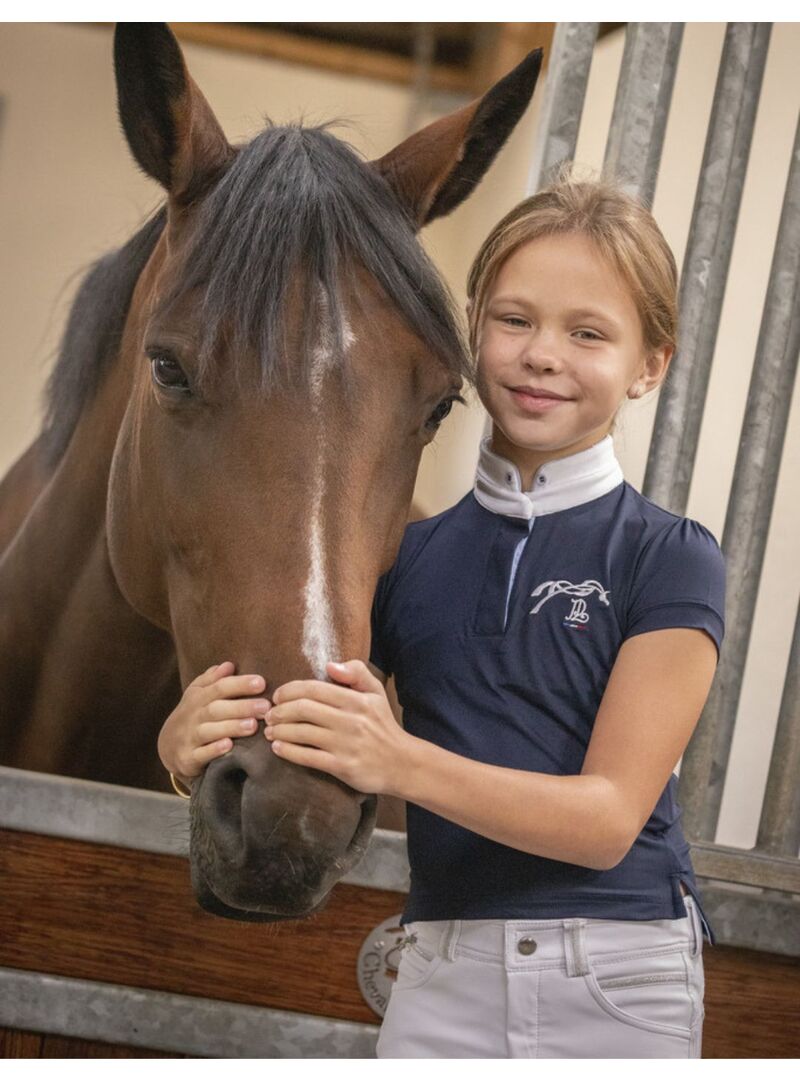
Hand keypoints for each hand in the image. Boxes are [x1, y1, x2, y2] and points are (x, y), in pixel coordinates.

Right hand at [157, 661, 270, 783]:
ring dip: (231, 727)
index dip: (239, 684)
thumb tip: (229, 665)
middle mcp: (193, 716)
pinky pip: (200, 754)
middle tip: (265, 706)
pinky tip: (229, 746)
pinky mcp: (188, 758)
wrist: (167, 747)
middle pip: (217, 708)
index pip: (219, 687)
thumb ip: (213, 679)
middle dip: (241, 707)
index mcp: (198, 697)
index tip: (261, 682)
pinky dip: (214, 750)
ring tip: (253, 725)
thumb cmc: (193, 715)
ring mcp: (189, 737)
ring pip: (209, 731)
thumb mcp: (197, 694)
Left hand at [266, 659, 414, 794]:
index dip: (289, 690)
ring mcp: (346, 744)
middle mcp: (351, 720)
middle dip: (279, 711)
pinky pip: (308, 757)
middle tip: (269, 714)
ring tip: (269, 731)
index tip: (277, 696)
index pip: (314, 689)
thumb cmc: (383, 725)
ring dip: (279, 731)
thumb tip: (329, 666)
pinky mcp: (343, 766)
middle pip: (303, 709)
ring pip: (302, 733)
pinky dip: (288, 751)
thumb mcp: (376, 692)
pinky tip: (277, 748)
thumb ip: (356, 672)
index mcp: (356, 700)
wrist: (402, 763)